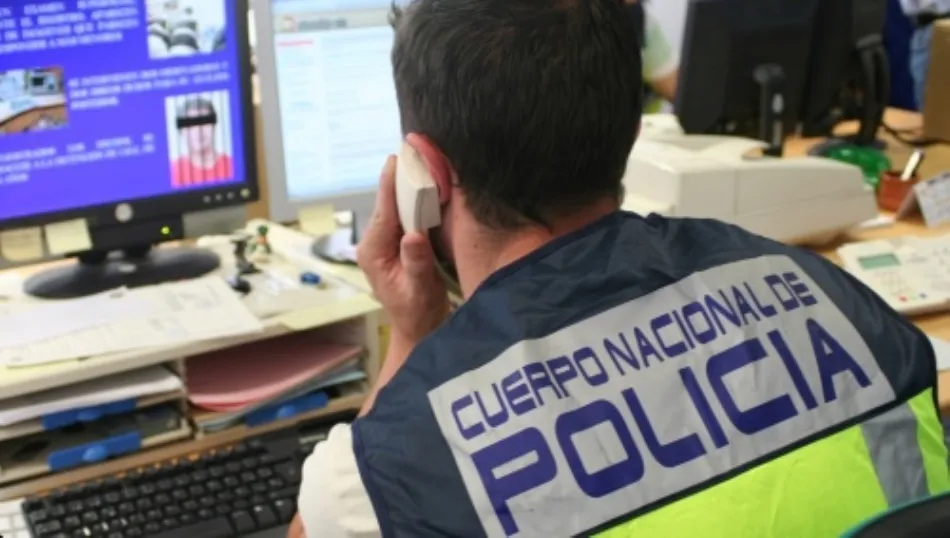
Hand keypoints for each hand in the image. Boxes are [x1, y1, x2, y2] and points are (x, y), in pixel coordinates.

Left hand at [357, 155, 449, 343]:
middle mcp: (375, 243)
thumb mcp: (419, 291)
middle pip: (389, 203)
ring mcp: (385, 242)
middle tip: (417, 150)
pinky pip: (405, 215)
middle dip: (402, 179)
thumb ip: (416, 263)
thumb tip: (413, 236)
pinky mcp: (397, 242)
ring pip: (397, 207)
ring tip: (424, 161)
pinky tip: (429, 186)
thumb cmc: (418, 314)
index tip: (397, 157)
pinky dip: (417, 201)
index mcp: (374, 252)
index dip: (391, 182)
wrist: (418, 331)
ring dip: (411, 187)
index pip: (383, 210)